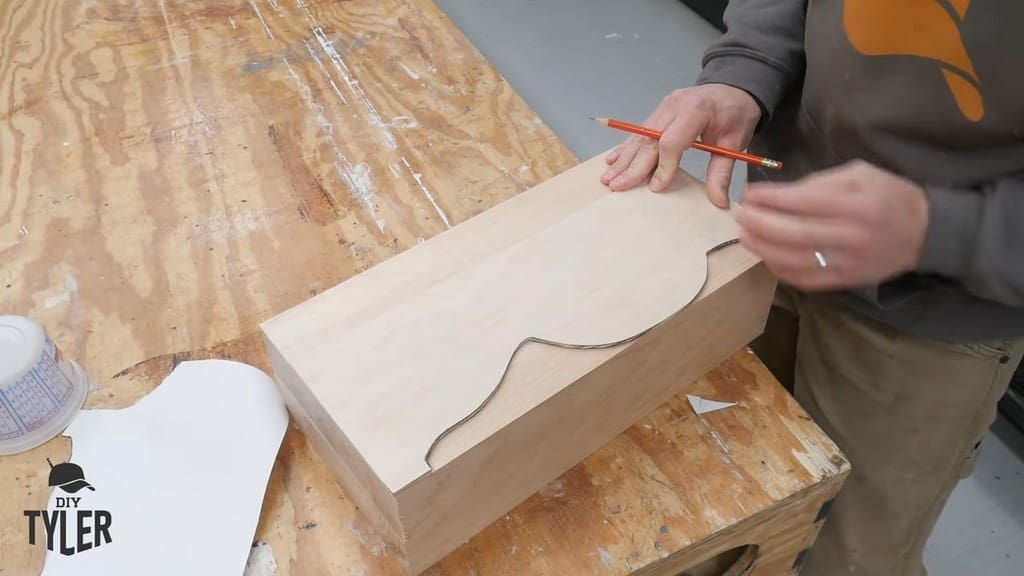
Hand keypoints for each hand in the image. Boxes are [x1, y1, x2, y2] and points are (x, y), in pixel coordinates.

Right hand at [600, 84, 760, 206]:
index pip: (671, 142)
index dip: (663, 166)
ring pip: (638, 136)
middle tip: (617, 187)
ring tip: (608, 178)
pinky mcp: (658, 111)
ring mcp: (663, 107)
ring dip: (623, 159)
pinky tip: (612, 160)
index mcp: (695, 111)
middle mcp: (674, 106)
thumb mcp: (735, 142)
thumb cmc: (735, 114)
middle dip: (632, 167)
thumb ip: (722, 172)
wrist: (733, 87)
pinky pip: (638, 131)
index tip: (655, 188)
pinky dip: (625, 147)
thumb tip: (718, 201)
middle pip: (648, 140)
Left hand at [734, 160, 929, 290]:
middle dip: (760, 224)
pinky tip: (766, 257)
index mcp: (857, 203)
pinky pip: (806, 279)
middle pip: (795, 233)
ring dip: (764, 249)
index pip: (804, 202)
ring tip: (746, 236)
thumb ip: (820, 183)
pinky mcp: (847, 280)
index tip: (749, 195)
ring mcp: (849, 261)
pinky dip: (781, 270)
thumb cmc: (888, 195)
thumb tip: (780, 195)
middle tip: (740, 216)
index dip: (771, 199)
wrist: (926, 232)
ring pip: (796, 259)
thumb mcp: (860, 174)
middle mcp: (852, 235)